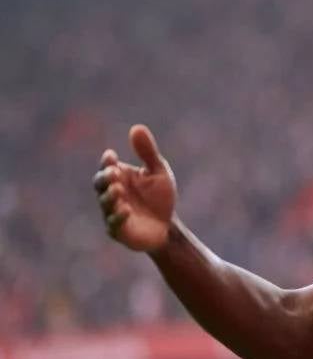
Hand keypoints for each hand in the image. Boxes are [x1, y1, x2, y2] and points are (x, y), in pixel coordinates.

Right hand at [92, 124, 176, 251]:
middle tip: (114, 173)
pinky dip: (118, 217)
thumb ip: (147, 153)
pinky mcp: (119, 231)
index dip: (107, 162)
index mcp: (118, 177)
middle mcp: (111, 193)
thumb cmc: (159, 198)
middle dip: (105, 178)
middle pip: (99, 183)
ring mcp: (112, 212)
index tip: (112, 156)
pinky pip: (113, 224)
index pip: (106, 167)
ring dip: (110, 196)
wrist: (168, 227)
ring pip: (105, 203)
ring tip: (119, 190)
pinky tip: (126, 210)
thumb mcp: (158, 173)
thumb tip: (137, 127)